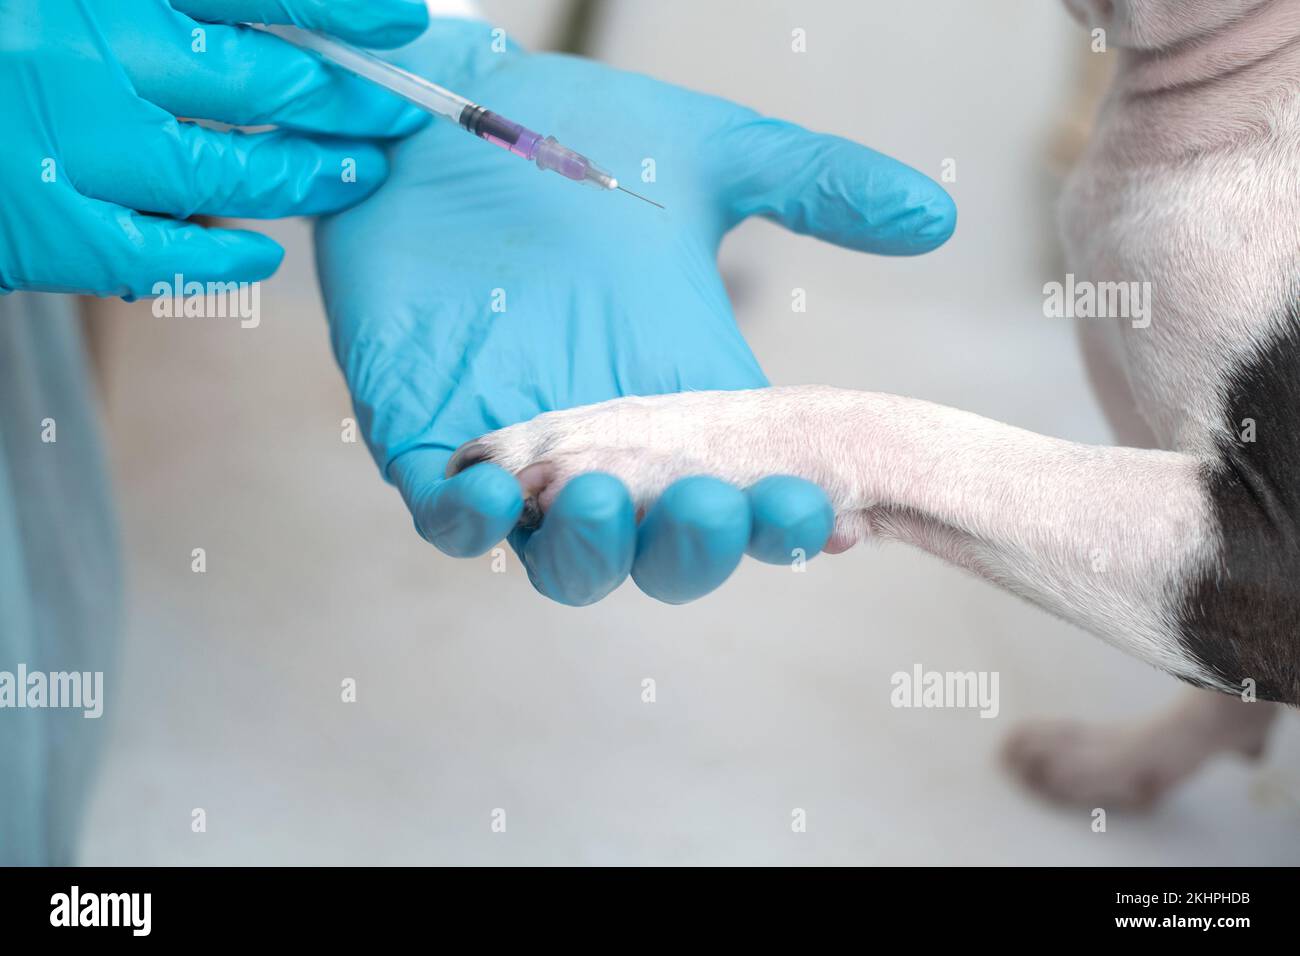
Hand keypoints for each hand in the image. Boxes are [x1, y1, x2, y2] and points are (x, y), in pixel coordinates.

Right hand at [0, 0, 429, 297]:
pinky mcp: (53, 227)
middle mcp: (92, 56)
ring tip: (357, 174)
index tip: (403, 26)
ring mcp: (73, 148)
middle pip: (263, 84)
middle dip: (347, 103)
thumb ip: (178, 2)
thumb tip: (281, 26)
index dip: (340, 12)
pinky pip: (167, 254)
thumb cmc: (0, 35)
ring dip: (310, 177)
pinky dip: (228, 257)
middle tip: (396, 113)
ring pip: (231, 172)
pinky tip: (268, 250)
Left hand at [317, 19, 954, 604]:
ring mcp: (524, 454)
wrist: (446, 115)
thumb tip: (934, 218)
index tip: (821, 508)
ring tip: (604, 495)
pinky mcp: (431, 441)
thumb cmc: (578, 139)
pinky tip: (490, 494)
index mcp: (690, 399)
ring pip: (566, 561)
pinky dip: (471, 523)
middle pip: (667, 555)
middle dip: (697, 548)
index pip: (751, 492)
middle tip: (716, 502)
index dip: (785, 518)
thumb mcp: (709, 158)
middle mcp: (614, 446)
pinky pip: (453, 521)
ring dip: (593, 549)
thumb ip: (814, 187)